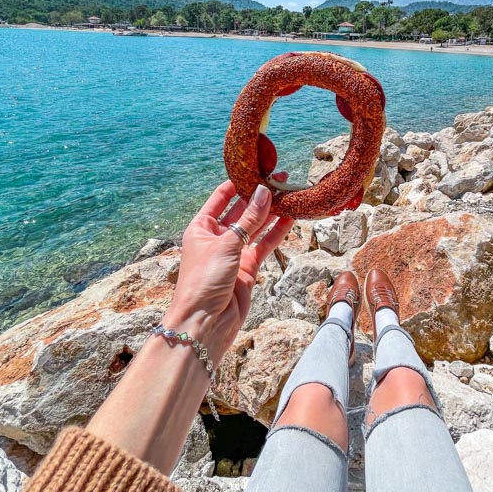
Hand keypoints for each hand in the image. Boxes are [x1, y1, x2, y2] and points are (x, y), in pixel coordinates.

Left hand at [163, 179, 292, 365]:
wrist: (204, 323)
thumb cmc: (203, 281)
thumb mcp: (226, 244)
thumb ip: (249, 219)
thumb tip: (264, 191)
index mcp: (201, 227)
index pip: (221, 197)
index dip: (238, 182)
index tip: (257, 168)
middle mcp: (217, 237)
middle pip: (242, 210)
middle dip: (260, 196)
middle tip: (281, 178)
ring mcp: (234, 252)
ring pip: (256, 227)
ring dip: (272, 212)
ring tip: (291, 194)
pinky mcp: (248, 268)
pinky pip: (265, 245)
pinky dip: (277, 232)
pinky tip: (291, 218)